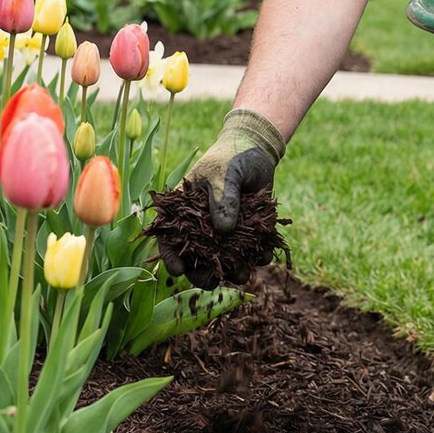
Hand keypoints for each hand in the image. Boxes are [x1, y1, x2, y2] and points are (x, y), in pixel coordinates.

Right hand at [159, 108, 285, 279]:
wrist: (258, 150)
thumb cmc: (231, 157)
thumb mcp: (224, 173)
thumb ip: (223, 198)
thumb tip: (224, 230)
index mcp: (184, 211)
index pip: (170, 237)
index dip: (170, 256)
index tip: (178, 271)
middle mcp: (202, 226)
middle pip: (196, 258)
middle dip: (202, 274)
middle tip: (212, 282)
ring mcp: (225, 232)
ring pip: (224, 260)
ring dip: (232, 271)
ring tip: (243, 274)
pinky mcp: (247, 232)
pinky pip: (251, 251)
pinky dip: (258, 257)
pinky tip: (263, 257)